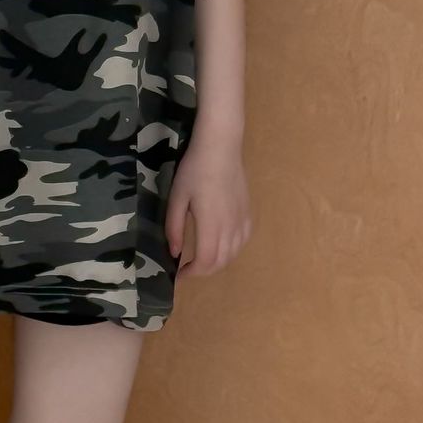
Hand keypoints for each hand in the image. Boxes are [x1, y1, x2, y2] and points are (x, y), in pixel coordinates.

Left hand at [165, 131, 251, 278]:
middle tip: (188, 269)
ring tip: (202, 259)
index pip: (205, 262)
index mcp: (211, 225)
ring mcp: (242, 220)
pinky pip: (243, 241)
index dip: (192, 273)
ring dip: (218, 263)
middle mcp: (230, 227)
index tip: (179, 274)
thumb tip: (175, 253)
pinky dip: (232, 250)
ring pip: (233, 254)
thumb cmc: (194, 170)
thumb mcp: (177, 198)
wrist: (220, 148)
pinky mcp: (248, 213)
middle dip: (203, 271)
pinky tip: (222, 245)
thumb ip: (175, 227)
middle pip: (221, 262)